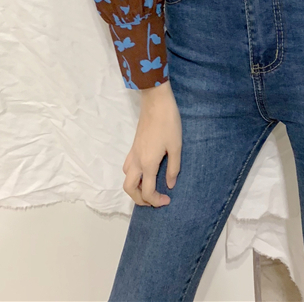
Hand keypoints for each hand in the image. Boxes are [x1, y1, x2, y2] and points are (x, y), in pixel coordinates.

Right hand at [122, 81, 181, 206]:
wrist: (156, 102)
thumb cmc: (168, 123)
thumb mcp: (176, 146)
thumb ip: (173, 168)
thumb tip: (170, 185)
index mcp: (147, 164)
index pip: (147, 192)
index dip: (156, 201)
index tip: (168, 200)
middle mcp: (136, 161)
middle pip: (129, 188)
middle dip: (139, 199)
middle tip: (154, 200)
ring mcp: (133, 153)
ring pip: (126, 177)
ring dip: (134, 187)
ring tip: (149, 187)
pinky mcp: (133, 146)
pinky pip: (128, 167)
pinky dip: (133, 175)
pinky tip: (146, 171)